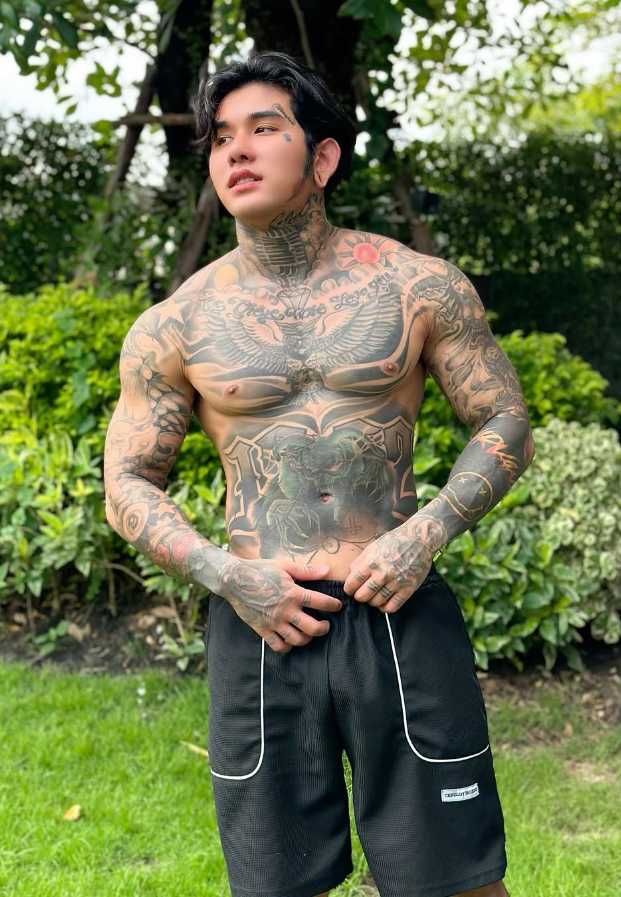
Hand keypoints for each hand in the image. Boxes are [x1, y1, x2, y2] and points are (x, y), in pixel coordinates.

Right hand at [217, 558, 342, 653]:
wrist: (234, 580)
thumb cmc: (260, 570)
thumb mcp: (284, 566)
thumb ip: (306, 571)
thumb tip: (327, 571)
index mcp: (293, 593)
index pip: (321, 602)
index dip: (333, 605)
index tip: (337, 606)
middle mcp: (286, 610)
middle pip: (313, 628)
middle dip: (323, 628)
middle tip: (325, 625)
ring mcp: (274, 622)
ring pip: (297, 639)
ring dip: (307, 639)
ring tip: (309, 633)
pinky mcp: (262, 630)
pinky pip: (278, 646)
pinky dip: (287, 647)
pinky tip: (290, 641)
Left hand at [343, 526, 435, 612]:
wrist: (419, 539)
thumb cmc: (394, 541)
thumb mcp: (373, 547)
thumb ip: (360, 562)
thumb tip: (350, 576)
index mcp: (371, 562)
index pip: (352, 583)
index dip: (349, 589)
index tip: (351, 589)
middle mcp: (383, 573)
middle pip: (362, 596)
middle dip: (359, 596)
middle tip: (362, 593)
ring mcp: (396, 582)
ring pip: (376, 603)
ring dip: (372, 601)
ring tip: (374, 596)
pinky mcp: (408, 589)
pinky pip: (392, 607)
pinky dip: (385, 607)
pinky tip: (384, 601)